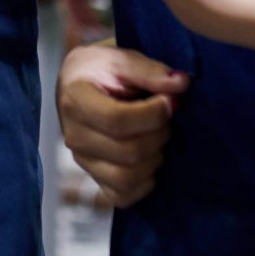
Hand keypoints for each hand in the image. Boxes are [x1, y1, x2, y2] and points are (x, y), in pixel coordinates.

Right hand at [57, 41, 187, 206]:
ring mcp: (82, 161)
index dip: (153, 115)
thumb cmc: (101, 69)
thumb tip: (181, 84)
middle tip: (166, 117)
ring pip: (127, 178)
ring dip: (154, 158)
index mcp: (75, 102)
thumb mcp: (122, 59)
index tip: (170, 101)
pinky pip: (122, 196)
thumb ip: (150, 71)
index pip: (117, 121)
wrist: (77, 84)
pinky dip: (144, 183)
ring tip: (157, 136)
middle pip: (128, 152)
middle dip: (159, 134)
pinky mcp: (94, 177)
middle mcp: (74, 136)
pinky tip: (150, 159)